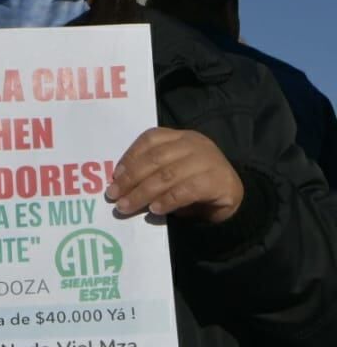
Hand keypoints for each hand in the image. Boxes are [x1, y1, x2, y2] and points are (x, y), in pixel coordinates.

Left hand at [107, 128, 243, 223]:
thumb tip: (120, 187)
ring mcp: (207, 160)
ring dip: (142, 192)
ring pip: (167, 175)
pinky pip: (186, 190)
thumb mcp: (171, 173)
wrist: (233, 195)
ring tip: (126, 206)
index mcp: (180, 137)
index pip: (150, 139)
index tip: (114, 175)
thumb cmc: (195, 183)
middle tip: (113, 195)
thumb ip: (151, 173)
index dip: (130, 156)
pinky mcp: (217, 181)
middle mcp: (193, 144)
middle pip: (155, 158)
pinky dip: (167, 200)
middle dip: (131, 178)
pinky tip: (155, 209)